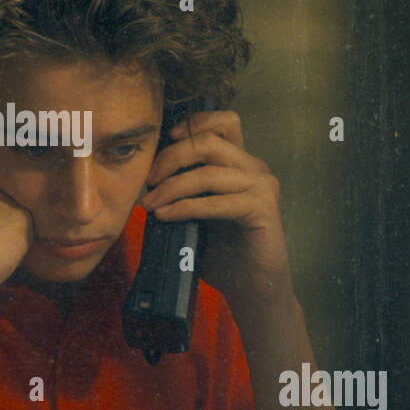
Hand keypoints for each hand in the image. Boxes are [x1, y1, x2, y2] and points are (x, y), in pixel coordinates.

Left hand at [140, 110, 293, 313]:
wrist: (252, 288)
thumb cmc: (223, 252)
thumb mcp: (198, 213)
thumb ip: (185, 189)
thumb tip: (147, 178)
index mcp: (241, 164)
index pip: (225, 122)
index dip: (194, 122)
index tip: (166, 139)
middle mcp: (256, 169)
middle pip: (209, 142)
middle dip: (171, 157)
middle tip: (149, 180)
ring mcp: (262, 187)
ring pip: (208, 172)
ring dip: (171, 187)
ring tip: (149, 204)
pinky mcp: (263, 209)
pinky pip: (217, 202)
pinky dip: (185, 207)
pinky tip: (165, 216)